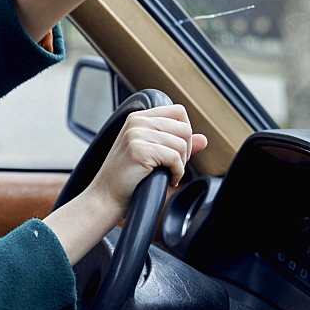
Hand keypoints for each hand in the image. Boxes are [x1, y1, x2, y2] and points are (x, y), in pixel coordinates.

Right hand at [84, 104, 207, 218]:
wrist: (106, 197)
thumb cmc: (127, 179)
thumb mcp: (153, 155)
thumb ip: (177, 144)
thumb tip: (204, 139)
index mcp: (138, 118)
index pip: (178, 111)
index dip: (184, 132)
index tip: (175, 152)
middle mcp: (136, 122)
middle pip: (184, 127)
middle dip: (185, 150)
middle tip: (172, 166)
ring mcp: (136, 135)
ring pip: (181, 143)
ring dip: (180, 164)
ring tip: (168, 173)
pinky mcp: (139, 150)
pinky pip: (175, 158)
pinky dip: (177, 173)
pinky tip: (167, 180)